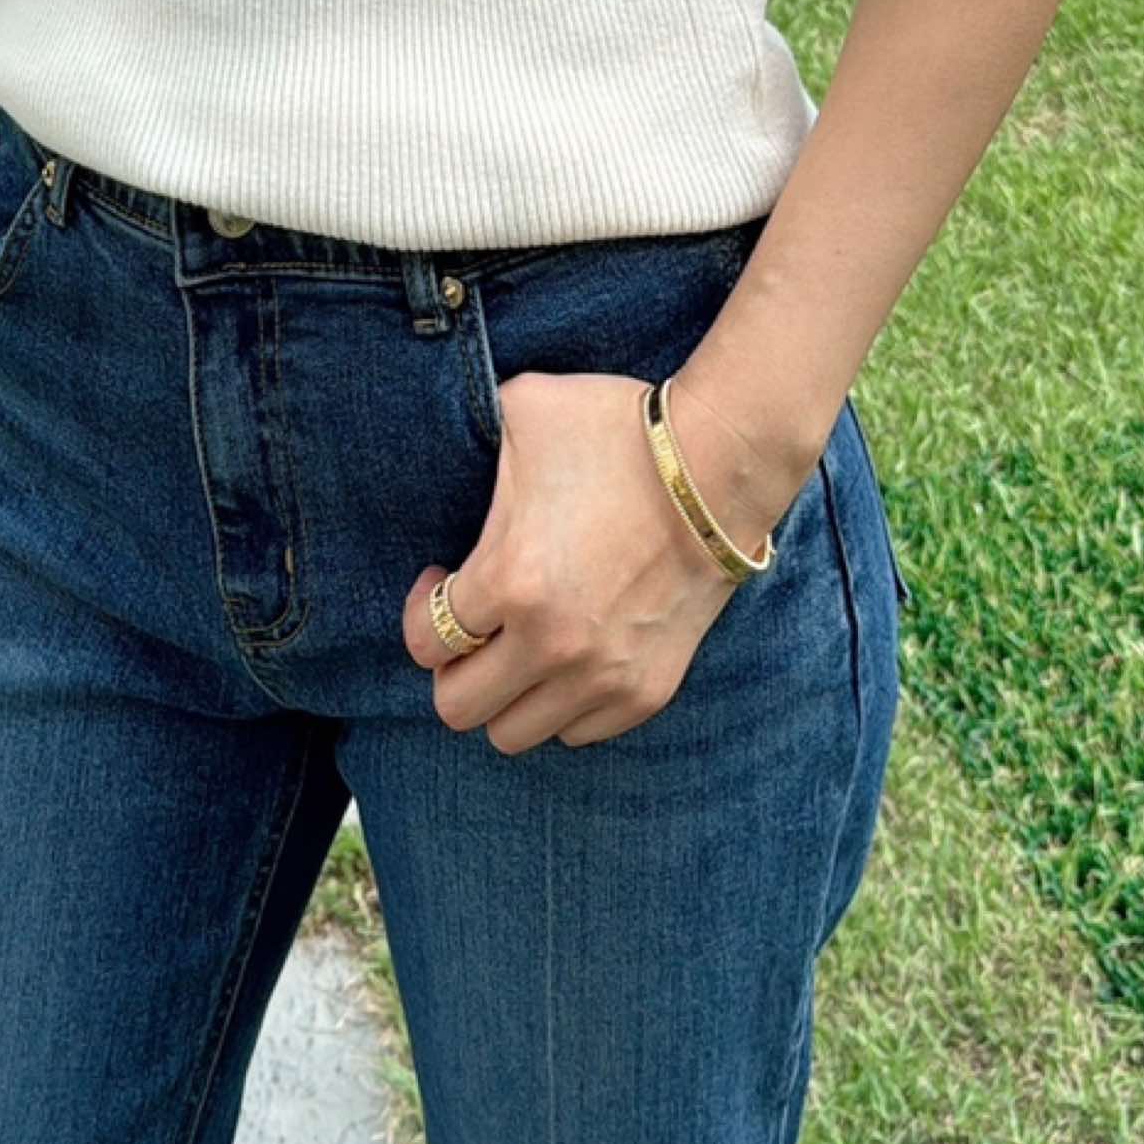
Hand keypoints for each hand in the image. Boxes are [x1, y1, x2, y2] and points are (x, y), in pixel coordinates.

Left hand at [401, 368, 802, 753]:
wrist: (723, 466)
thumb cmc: (618, 430)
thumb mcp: (525, 409)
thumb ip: (470, 440)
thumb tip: (444, 449)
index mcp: (510, 579)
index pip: (425, 643)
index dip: (420, 610)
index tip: (442, 580)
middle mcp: (553, 644)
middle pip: (459, 708)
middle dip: (452, 668)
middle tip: (473, 626)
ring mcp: (604, 675)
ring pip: (516, 733)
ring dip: (506, 693)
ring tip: (519, 643)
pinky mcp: (649, 689)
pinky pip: (579, 732)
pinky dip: (562, 703)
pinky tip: (569, 652)